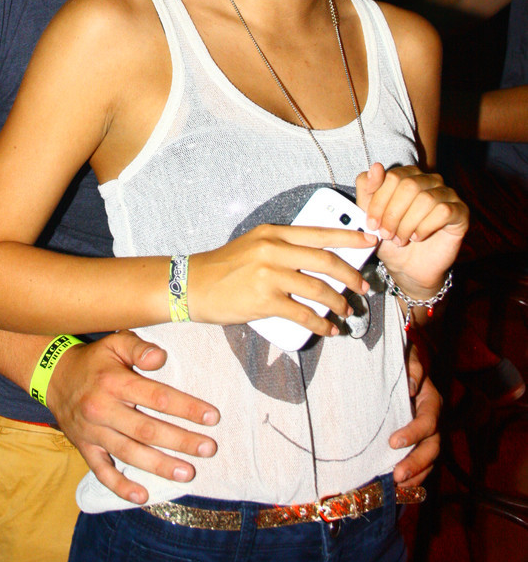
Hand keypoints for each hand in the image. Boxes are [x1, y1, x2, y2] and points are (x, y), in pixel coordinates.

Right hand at [45, 330, 219, 504]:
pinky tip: (143, 496)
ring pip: (129, 453)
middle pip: (147, 429)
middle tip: (208, 448)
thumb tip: (160, 357)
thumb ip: (139, 348)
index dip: (186, 408)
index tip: (212, 417)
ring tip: (187, 473)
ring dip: (159, 465)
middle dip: (180, 441)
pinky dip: (121, 487)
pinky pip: (102, 472)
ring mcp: (93, 432)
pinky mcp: (85, 448)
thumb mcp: (115, 343)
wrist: (54, 376)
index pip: (157, 397)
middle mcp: (103, 409)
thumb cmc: (95, 360)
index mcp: (114, 382)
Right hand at [189, 223, 375, 337]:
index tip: (370, 241)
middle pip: (326, 260)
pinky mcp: (264, 301)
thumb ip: (283, 248)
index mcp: (273, 233)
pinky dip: (321, 324)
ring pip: (319, 289)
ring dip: (338, 302)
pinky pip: (303, 314)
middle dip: (351, 275)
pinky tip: (328, 328)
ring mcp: (269, 275)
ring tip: (346, 311)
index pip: (320, 232)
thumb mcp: (254, 245)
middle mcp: (273, 249)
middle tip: (363, 287)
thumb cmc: (224, 268)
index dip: (350, 237)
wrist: (192, 285)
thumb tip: (319, 261)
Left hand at [356, 163, 467, 292]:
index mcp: (407, 175)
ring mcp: (447, 194)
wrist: (407, 267)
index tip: (372, 223)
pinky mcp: (460, 211)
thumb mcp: (370, 214)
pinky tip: (417, 237)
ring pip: (426, 199)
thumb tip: (376, 166)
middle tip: (385, 234)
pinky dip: (425, 227)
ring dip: (407, 224)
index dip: (379, 201)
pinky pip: (443, 211)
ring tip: (400, 239)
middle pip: (409, 185)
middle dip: (392, 214)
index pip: (392, 176)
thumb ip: (367, 189)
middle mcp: (429, 180)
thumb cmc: (389, 237)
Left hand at [391, 342, 440, 485]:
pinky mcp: (419, 442)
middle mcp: (433, 419)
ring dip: (416, 475)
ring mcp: (428, 433)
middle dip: (416, 462)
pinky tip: (399, 490)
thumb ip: (411, 367)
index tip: (393, 442)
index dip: (414, 433)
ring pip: (429, 459)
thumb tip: (411, 385)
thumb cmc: (400, 359)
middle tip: (397, 475)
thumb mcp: (406, 356)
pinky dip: (414, 478)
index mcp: (431, 400)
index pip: (428, 420)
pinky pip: (423, 464)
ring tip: (397, 487)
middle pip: (433, 446)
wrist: (398, 364)